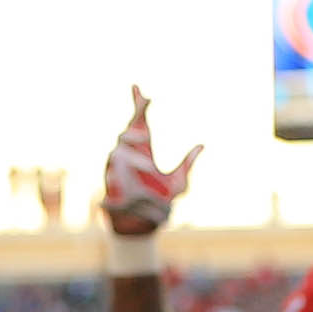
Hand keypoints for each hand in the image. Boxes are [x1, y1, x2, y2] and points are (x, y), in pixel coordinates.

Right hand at [103, 86, 199, 235]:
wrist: (143, 224)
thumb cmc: (160, 202)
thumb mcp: (179, 183)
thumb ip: (188, 163)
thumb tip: (202, 144)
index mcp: (144, 150)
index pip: (139, 121)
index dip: (137, 104)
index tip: (137, 87)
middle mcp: (129, 153)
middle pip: (129, 126)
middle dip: (137, 115)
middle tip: (150, 104)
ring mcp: (118, 165)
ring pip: (121, 143)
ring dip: (133, 139)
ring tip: (146, 138)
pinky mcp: (110, 179)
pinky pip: (113, 165)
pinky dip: (122, 161)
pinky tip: (132, 159)